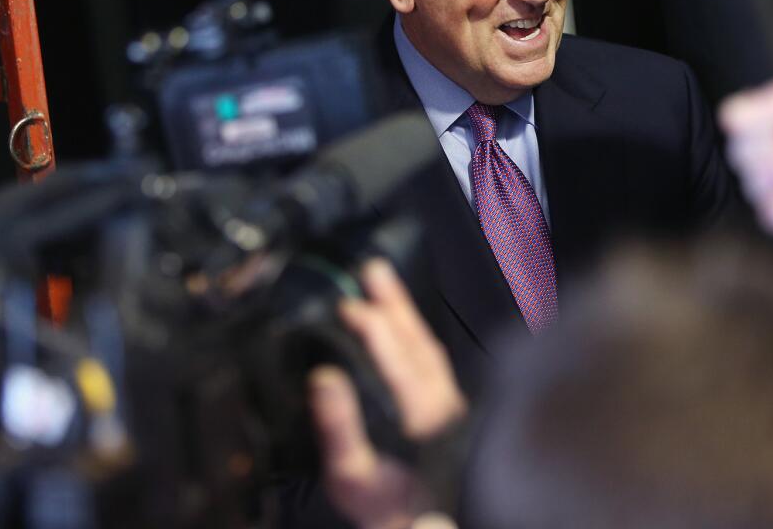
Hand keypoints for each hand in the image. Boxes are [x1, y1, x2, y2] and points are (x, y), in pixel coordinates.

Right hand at [309, 259, 466, 528]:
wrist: (424, 525)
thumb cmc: (385, 507)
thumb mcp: (352, 475)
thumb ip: (339, 426)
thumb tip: (324, 377)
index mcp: (418, 415)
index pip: (397, 356)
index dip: (373, 326)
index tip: (349, 305)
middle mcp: (440, 402)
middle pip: (418, 341)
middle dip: (394, 303)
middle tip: (371, 270)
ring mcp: (449, 403)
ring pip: (429, 347)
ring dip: (406, 313)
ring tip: (382, 282)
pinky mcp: (448, 408)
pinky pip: (433, 359)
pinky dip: (417, 333)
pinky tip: (403, 323)